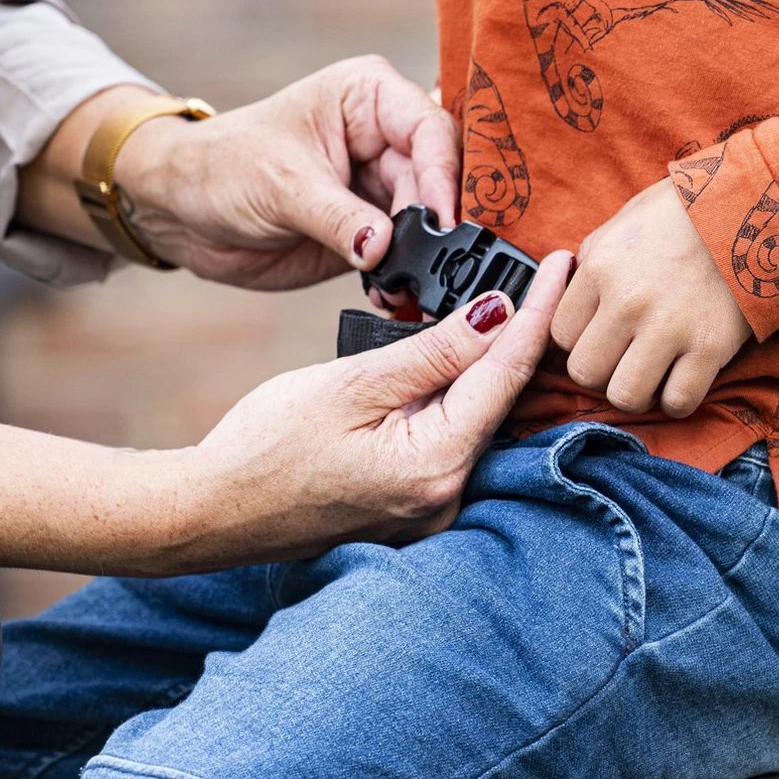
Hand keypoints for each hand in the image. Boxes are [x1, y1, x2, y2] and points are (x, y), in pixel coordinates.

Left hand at [115, 56, 459, 289]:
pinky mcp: (374, 232)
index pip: (431, 131)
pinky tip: (390, 294)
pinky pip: (407, 256)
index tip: (443, 222)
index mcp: (370, 98)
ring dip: (423, 259)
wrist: (185, 212)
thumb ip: (340, 218)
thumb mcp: (282, 187)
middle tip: (430, 266)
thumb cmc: (222, 169)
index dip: (443, 177)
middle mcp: (386, 139)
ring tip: (401, 287)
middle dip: (437, 226)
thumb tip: (385, 246)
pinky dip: (404, 278)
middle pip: (440, 181)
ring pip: (430, 223)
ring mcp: (382, 188)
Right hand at [170, 251, 573, 570]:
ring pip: (478, 418)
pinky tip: (458, 362)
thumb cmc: (266, 448)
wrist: (214, 511)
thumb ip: (432, 352)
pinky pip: (453, 438)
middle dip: (517, 336)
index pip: (505, 376)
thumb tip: (497, 315)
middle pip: (499, 400)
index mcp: (435, 466)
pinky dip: (458, 397)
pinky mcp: (416, 504)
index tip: (564, 267)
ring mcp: (432, 506)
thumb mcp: (352, 384)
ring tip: (501, 306)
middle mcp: (446, 496)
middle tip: (538, 276)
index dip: (536, 315)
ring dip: (487, 365)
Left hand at [551, 178, 752, 419]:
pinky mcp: (710, 348)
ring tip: (651, 374)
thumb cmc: (686, 211)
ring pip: (625, 397)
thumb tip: (572, 291)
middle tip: (623, 358)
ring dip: (637, 392)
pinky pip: (678, 402)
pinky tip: (682, 378)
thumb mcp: (624, 222)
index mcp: (600, 268)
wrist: (756, 204)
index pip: (560, 335)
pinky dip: (678, 399)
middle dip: (602, 372)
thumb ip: (593, 260)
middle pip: (585, 372)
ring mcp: (669, 327)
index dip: (579, 340)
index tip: (601, 333)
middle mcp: (628, 302)